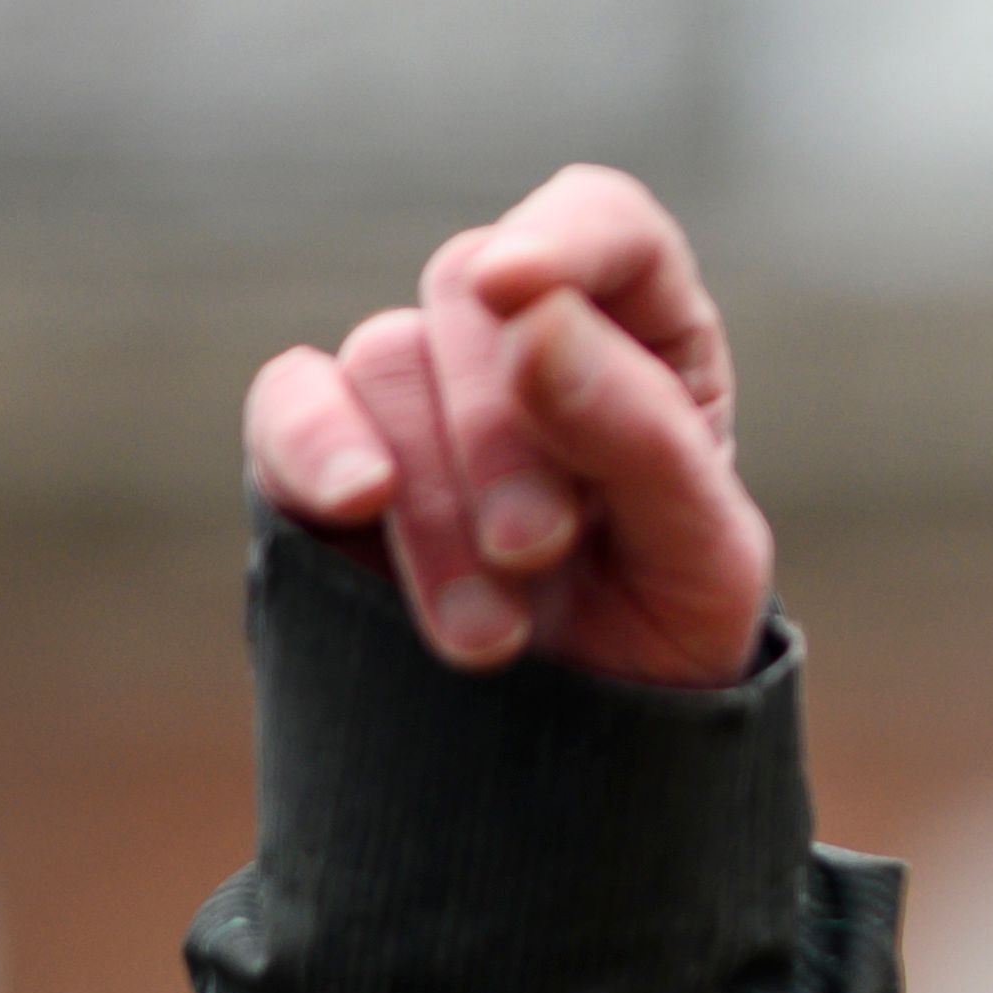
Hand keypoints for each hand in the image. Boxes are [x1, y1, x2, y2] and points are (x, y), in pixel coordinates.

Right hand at [243, 167, 776, 685]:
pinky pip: (289, 402)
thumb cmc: (666, 643)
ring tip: (492, 636)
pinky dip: (310, 442)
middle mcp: (522, 343)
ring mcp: (417, 397)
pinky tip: (354, 505)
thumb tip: (534, 318)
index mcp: (645, 337)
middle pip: (476, 297)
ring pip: (387, 364)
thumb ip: (644, 438)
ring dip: (432, 501)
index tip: (521, 292)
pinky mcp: (323, 460)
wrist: (585, 766)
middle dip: (502, 430)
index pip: (606, 226)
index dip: (563, 239)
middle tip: (537, 550)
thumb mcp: (702, 558)